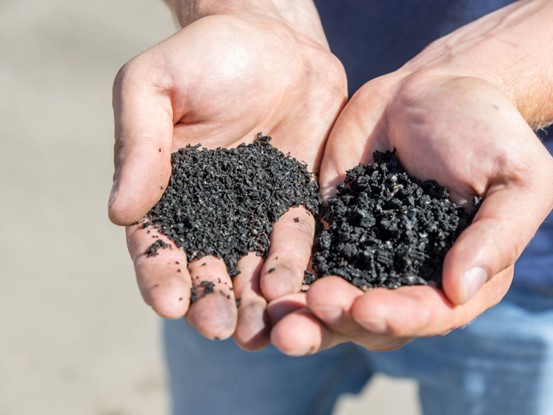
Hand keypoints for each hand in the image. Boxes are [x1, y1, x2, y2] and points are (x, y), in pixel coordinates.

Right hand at [109, 14, 345, 348]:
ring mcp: (258, 211)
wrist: (273, 41)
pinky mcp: (299, 201)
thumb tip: (119, 212)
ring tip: (263, 329)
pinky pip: (300, 240)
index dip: (160, 276)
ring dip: (257, 301)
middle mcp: (213, 212)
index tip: (169, 302)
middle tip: (219, 327)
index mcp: (168, 192)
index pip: (157, 246)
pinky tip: (301, 288)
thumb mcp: (154, 85)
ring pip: (255, 267)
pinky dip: (298, 266)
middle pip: (208, 269)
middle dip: (212, 301)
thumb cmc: (203, 55)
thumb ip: (139, 145)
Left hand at [270, 73, 552, 354]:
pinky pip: (304, 260)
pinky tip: (259, 284)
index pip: (429, 313)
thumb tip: (460, 290)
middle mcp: (408, 278)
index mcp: (459, 277)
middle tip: (304, 317)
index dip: (398, 318)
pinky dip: (283, 276)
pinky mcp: (330, 230)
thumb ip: (499, 234)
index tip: (366, 307)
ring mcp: (364, 256)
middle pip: (371, 321)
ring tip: (274, 315)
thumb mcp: (518, 177)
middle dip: (337, 324)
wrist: (434, 90)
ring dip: (301, 315)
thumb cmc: (488, 130)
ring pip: (330, 302)